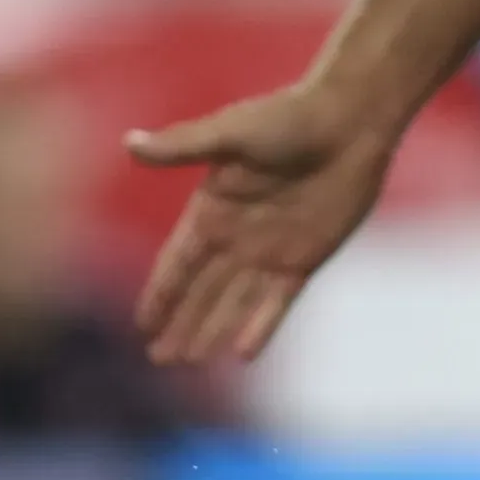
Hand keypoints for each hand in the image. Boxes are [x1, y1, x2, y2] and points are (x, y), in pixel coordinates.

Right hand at [120, 80, 399, 368]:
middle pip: (201, 292)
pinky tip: (242, 355)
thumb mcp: (229, 134)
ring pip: (233, 303)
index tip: (142, 324)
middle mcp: (236, 236)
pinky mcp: (305, 259)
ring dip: (211, 333)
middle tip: (160, 360)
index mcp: (211, 208)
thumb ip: (181, 148)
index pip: (177, 262)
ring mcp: (270, 250)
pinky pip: (277, 302)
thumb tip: (129, 145)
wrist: (349, 122)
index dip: (160, 293)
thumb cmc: (288, 118)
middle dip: (180, 325)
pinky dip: (260, 327)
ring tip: (189, 362)